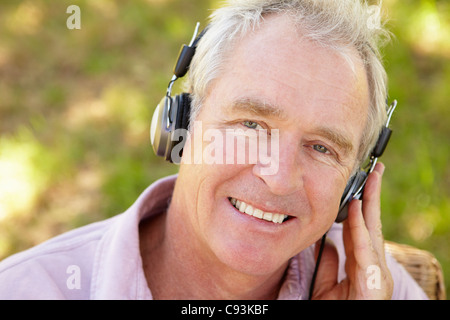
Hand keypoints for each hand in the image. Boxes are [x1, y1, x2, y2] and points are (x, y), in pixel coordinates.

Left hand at [311, 162, 393, 299]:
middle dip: (373, 196)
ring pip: (373, 233)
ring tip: (370, 179)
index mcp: (362, 266)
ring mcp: (377, 277)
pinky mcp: (374, 286)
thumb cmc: (331, 310)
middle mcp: (373, 268)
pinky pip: (365, 251)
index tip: (361, 183)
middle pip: (372, 225)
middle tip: (375, 169)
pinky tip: (358, 209)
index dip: (363, 205)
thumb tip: (328, 243)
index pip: (363, 229)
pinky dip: (361, 229)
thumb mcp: (325, 285)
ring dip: (371, 204)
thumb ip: (329, 264)